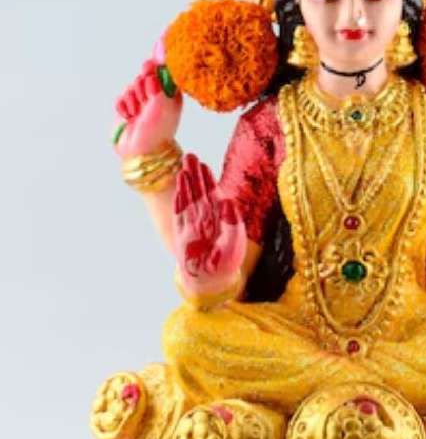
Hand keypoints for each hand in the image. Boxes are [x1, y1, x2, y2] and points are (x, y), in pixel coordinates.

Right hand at [113, 57, 182, 157]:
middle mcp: (157, 96)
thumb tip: (157, 58)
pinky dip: (123, 107)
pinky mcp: (127, 109)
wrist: (141, 153)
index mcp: (172, 93)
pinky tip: (128, 117)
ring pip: (131, 86)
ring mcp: (142, 103)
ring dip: (132, 98)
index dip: (154, 68)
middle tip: (144, 94)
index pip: (163, 69)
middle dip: (141, 84)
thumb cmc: (158, 130)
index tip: (149, 72)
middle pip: (145, 75)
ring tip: (137, 113)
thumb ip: (160, 80)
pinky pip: (121, 98)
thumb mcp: (164, 104)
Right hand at [173, 153, 246, 300]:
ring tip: (182, 169)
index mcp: (220, 217)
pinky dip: (179, 204)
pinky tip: (178, 191)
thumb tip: (227, 202)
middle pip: (199, 192)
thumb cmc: (227, 262)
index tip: (204, 164)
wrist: (213, 282)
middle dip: (195, 175)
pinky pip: (180, 217)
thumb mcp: (234, 241)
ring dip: (186, 185)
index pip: (213, 193)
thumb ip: (232, 222)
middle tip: (189, 156)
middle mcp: (205, 219)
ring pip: (189, 201)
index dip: (208, 179)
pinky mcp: (183, 237)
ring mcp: (193, 226)